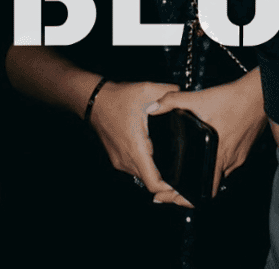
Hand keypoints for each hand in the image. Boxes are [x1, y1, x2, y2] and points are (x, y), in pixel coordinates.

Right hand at [87, 79, 182, 202]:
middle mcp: (127, 159)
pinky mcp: (116, 158)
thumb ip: (169, 92)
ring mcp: (120, 160)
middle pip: (149, 179)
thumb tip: (183, 94)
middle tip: (181, 168)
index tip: (180, 185)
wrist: (94, 101)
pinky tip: (151, 147)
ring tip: (168, 156)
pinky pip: (134, 167)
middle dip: (164, 177)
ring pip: (141, 173)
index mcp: (136, 147)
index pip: (152, 182)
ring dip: (153, 168)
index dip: (168, 188)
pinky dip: (144, 162)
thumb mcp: (147, 90)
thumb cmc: (117, 98)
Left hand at [148, 69, 267, 206]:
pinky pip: (229, 161)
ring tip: (191, 164)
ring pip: (219, 172)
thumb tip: (152, 108)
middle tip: (174, 183)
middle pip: (209, 184)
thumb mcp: (199, 98)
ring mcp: (239, 156)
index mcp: (217, 156)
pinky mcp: (246, 148)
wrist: (260, 93)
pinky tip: (211, 147)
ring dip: (205, 171)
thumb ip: (173, 101)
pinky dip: (218, 159)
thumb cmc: (233, 98)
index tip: (170, 197)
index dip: (185, 200)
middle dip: (190, 186)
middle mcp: (229, 162)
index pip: (203, 193)